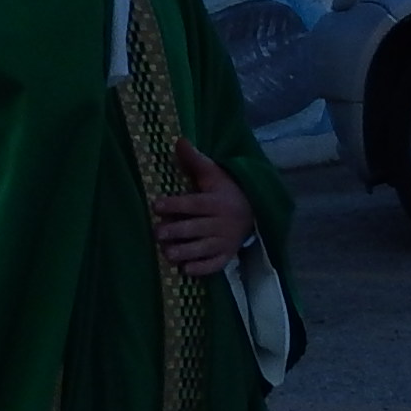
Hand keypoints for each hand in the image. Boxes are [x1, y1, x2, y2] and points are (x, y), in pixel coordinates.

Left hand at [154, 141, 256, 275]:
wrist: (254, 212)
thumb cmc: (226, 191)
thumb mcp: (214, 174)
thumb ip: (195, 160)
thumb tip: (178, 139)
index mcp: (217, 202)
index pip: (195, 204)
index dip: (176, 204)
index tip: (156, 205)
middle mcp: (222, 223)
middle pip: (198, 228)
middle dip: (178, 231)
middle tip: (157, 233)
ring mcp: (226, 241)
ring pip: (205, 248)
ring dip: (187, 252)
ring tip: (167, 254)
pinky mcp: (227, 255)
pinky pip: (217, 265)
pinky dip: (203, 269)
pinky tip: (186, 271)